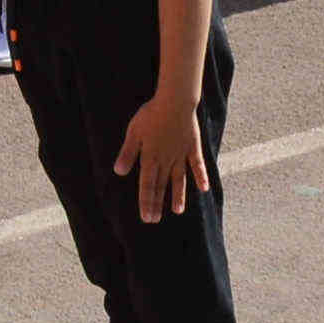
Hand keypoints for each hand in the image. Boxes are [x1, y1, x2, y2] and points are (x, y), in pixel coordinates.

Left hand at [120, 89, 216, 221]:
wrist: (175, 102)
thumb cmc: (151, 115)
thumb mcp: (134, 132)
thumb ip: (128, 153)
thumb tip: (119, 172)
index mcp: (151, 158)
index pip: (147, 186)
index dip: (146, 203)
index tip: (147, 218)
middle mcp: (166, 160)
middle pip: (161, 186)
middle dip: (157, 204)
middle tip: (154, 220)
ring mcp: (181, 155)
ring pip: (179, 179)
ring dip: (178, 196)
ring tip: (177, 211)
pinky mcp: (193, 147)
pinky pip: (198, 165)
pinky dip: (201, 177)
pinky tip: (204, 189)